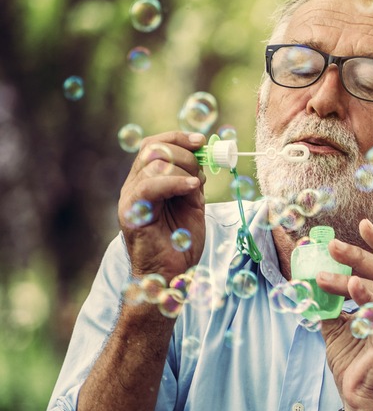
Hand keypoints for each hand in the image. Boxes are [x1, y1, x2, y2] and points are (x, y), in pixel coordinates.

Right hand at [118, 132, 207, 280]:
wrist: (170, 273)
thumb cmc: (181, 242)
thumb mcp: (193, 205)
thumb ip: (193, 183)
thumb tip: (204, 159)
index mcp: (146, 181)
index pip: (154, 145)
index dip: (177, 138)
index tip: (201, 141)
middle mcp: (134, 185)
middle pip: (153, 149)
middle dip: (185, 153)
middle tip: (202, 170)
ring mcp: (130, 198)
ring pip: (153, 164)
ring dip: (183, 168)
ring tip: (197, 186)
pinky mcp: (132, 213)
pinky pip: (150, 185)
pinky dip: (175, 182)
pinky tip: (193, 187)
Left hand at [318, 219, 372, 410]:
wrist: (361, 398)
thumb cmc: (354, 362)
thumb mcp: (335, 325)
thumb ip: (328, 302)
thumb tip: (305, 276)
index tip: (363, 223)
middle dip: (359, 255)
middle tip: (332, 246)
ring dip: (349, 279)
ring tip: (321, 276)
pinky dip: (367, 299)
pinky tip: (350, 287)